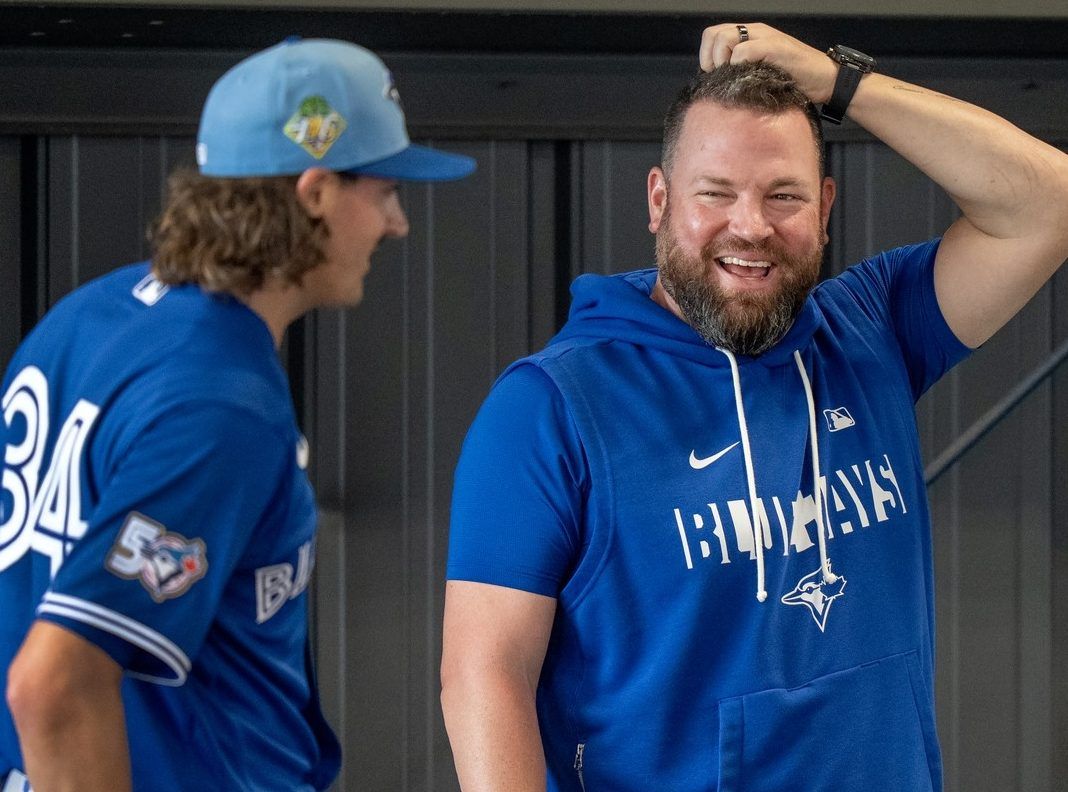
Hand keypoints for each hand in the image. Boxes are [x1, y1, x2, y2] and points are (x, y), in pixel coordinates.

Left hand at [699, 22, 838, 103]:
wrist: (825, 80)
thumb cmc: (795, 81)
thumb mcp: (761, 74)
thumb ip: (742, 72)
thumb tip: (717, 85)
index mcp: (750, 36)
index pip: (713, 36)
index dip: (706, 56)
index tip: (713, 76)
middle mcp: (755, 32)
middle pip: (715, 34)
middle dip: (710, 59)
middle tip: (721, 77)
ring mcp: (766, 37)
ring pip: (726, 38)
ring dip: (723, 61)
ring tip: (733, 77)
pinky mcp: (776, 47)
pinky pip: (745, 50)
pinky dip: (740, 65)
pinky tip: (749, 77)